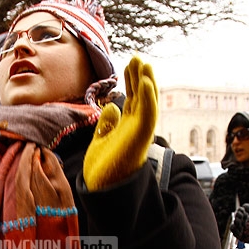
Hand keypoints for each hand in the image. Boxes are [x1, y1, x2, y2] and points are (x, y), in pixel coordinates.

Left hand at [83, 56, 157, 190]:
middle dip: (140, 78)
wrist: (100, 190)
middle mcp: (136, 129)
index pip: (133, 100)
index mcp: (127, 128)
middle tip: (137, 58)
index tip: (128, 65)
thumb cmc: (102, 170)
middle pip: (142, 98)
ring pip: (148, 103)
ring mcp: (139, 133)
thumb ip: (107, 124)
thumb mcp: (101, 140)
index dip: (132, 82)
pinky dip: (148, 98)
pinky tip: (145, 82)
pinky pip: (147, 115)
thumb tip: (112, 106)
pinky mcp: (140, 139)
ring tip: (144, 63)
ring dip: (147, 83)